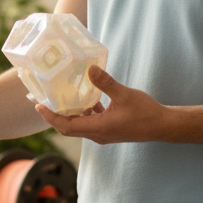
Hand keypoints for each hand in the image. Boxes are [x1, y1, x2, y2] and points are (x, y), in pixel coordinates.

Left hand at [33, 66, 162, 144]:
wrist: (163, 126)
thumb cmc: (145, 112)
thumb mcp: (124, 94)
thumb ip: (106, 82)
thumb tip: (90, 69)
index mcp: (98, 128)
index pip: (66, 126)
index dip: (50, 117)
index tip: (38, 105)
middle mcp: (98, 134)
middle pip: (68, 128)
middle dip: (54, 115)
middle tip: (42, 101)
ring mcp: (104, 133)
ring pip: (79, 125)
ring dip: (69, 114)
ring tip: (60, 98)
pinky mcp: (110, 129)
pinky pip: (90, 122)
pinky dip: (84, 112)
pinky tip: (87, 99)